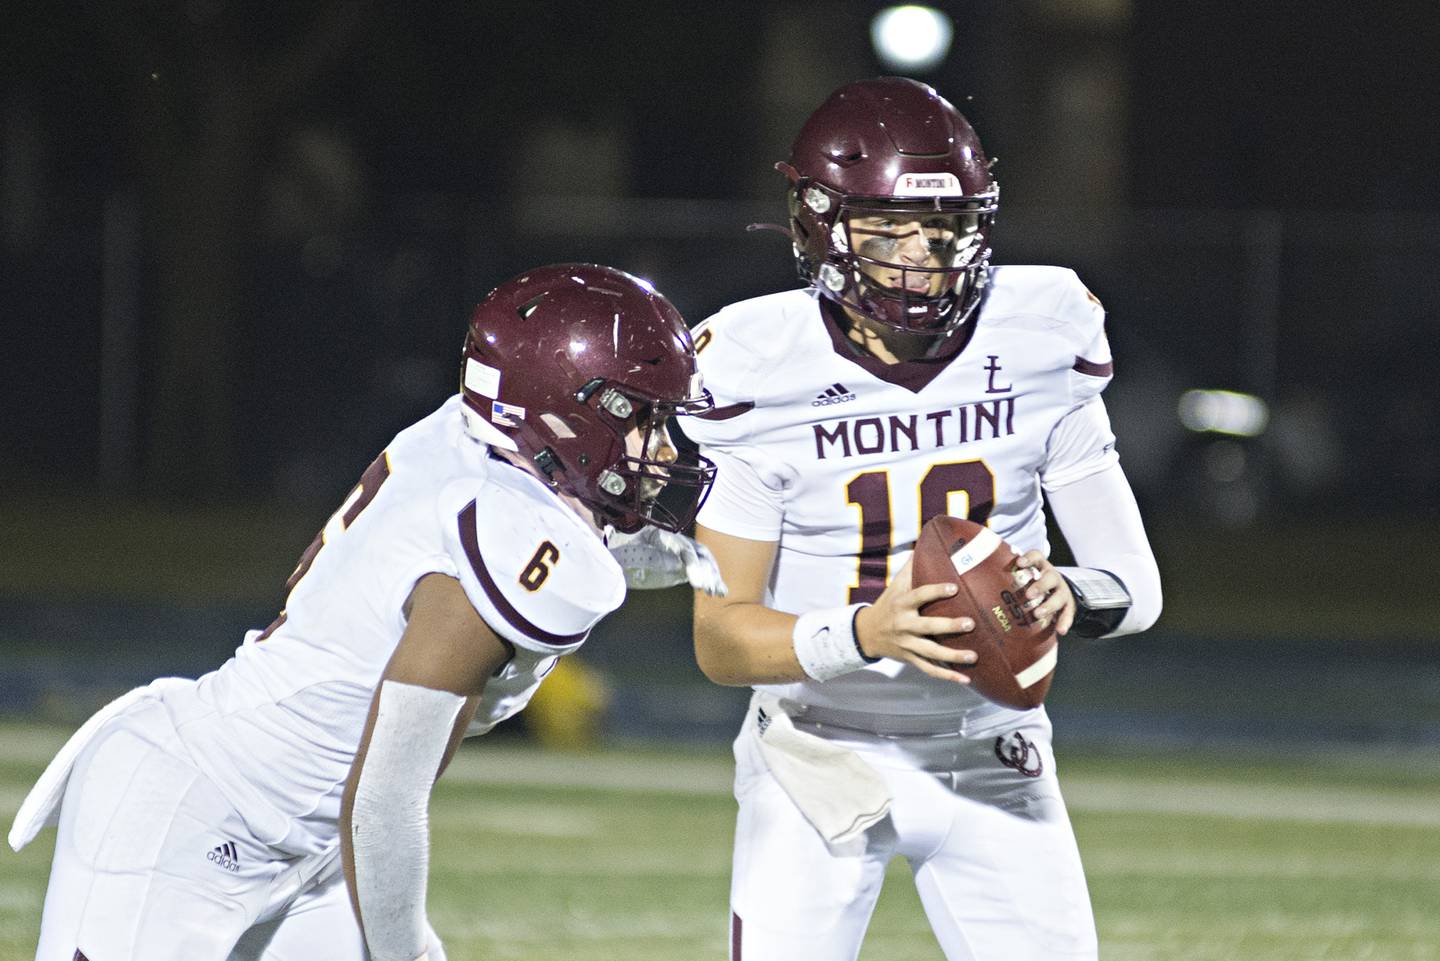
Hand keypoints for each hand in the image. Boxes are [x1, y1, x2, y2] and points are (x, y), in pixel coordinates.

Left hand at [607, 527, 728, 595]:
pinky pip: (700, 570)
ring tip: (716, 592)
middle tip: (707, 587)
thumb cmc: (619, 550)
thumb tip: (676, 565)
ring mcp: (679, 554)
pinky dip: (711, 579)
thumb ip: (650, 558)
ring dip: (711, 575)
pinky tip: (720, 592)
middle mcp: (675, 542)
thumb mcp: (629, 554)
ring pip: (703, 560)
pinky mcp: (680, 566)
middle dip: (706, 570)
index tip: (696, 582)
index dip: (692, 564)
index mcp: (661, 535)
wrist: (613, 551)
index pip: (682, 548)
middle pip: (698, 552)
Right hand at [852, 558, 976, 683]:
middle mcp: (903, 625)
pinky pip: (930, 670)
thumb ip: (911, 567)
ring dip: (953, 656)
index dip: (936, 591)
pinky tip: (965, 679)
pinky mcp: (910, 659)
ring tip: (974, 656)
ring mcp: (907, 644)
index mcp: (902, 604)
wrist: (866, 633)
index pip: (919, 596)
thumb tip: (927, 543)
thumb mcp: (895, 585)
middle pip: (927, 627)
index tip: (954, 587)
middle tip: (970, 623)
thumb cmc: (888, 604)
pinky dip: (947, 676)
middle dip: (949, 626)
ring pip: (931, 652)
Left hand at [1013, 551, 1075, 634]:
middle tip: (1029, 595)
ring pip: (1060, 596)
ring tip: (1037, 614)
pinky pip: (1068, 614)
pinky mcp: (1069, 605)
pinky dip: (1065, 622)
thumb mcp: (1024, 576)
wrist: (1058, 591)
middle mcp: (1053, 577)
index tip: (1019, 563)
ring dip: (1049, 605)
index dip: (1029, 558)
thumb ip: (1009, 575)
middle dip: (1040, 586)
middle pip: (1050, 577)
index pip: (1037, 557)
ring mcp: (1062, 591)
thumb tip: (985, 573)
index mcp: (1040, 567)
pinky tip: (1060, 631)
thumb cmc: (1033, 583)